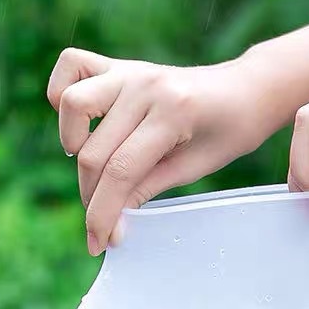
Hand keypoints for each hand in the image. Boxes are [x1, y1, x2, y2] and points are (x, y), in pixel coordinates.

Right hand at [47, 48, 277, 254]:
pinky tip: (80, 125)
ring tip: (94, 166)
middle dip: (93, 198)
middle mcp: (146, 86)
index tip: (100, 244)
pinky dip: (62, 94)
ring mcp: (131, 71)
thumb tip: (110, 221)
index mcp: (173, 113)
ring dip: (73, 143)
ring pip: (73, 104)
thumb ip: (146, 188)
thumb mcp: (193, 168)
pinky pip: (72, 65)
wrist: (246, 91)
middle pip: (95, 152)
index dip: (104, 215)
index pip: (122, 172)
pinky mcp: (119, 65)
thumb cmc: (228, 132)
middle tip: (105, 220)